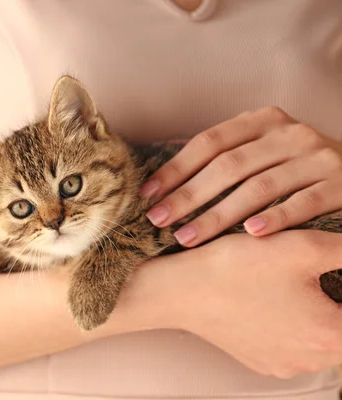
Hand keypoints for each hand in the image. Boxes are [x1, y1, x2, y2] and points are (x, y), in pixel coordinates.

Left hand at [140, 106, 341, 246]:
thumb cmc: (298, 170)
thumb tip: (165, 189)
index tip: (147, 195)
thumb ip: (227, 160)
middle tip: (158, 220)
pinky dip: (275, 218)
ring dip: (219, 215)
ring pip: (259, 187)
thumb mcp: (264, 153)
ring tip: (188, 237)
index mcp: (262, 121)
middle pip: (228, 165)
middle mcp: (289, 133)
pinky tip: (249, 235)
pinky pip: (304, 202)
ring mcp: (318, 156)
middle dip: (188, 196)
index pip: (208, 142)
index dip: (175, 169)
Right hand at [176, 230, 341, 378]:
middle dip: (334, 300)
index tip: (332, 274)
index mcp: (331, 334)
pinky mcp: (260, 361)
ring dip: (314, 314)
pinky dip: (288, 324)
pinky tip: (269, 299)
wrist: (181, 289)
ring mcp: (283, 363)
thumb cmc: (234, 271)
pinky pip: (290, 345)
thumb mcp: (303, 246)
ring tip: (290, 284)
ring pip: (318, 339)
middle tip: (314, 274)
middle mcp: (311, 359)